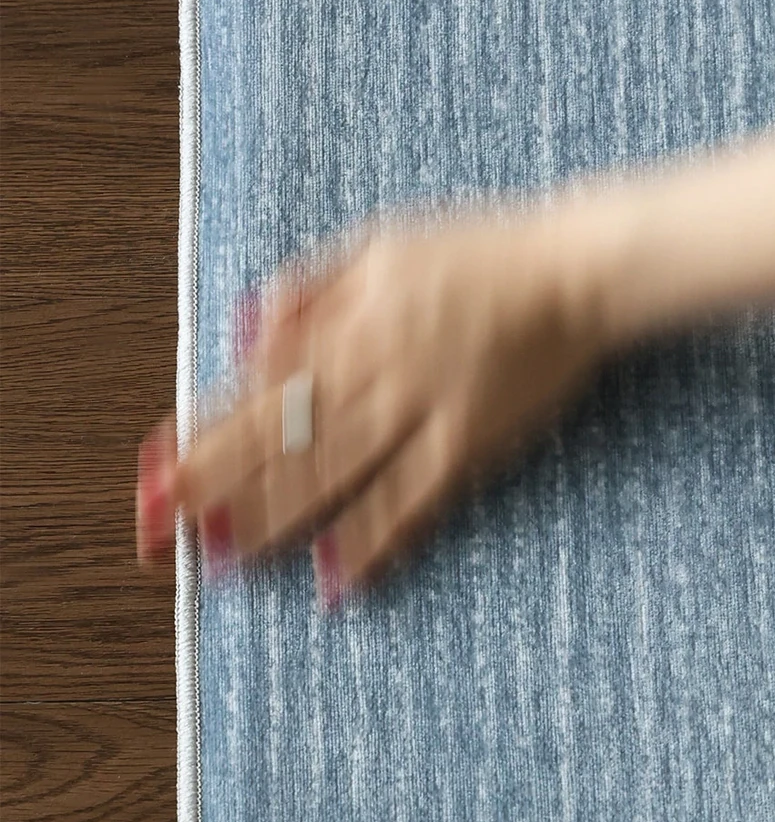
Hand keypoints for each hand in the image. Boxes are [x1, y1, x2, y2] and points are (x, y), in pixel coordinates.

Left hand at [135, 202, 606, 601]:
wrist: (573, 270)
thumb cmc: (480, 251)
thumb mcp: (382, 244)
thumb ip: (312, 288)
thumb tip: (244, 331)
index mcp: (347, 318)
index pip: (256, 385)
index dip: (203, 432)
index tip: (154, 473)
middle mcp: (373, 366)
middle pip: (280, 434)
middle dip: (215, 485)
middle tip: (163, 532)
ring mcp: (422, 408)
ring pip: (334, 470)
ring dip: (274, 518)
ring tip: (225, 561)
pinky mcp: (471, 442)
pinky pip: (414, 498)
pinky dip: (375, 538)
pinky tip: (336, 576)